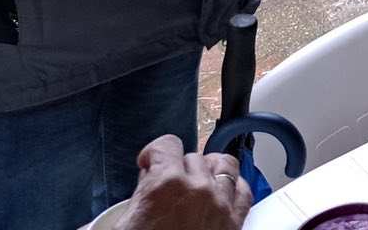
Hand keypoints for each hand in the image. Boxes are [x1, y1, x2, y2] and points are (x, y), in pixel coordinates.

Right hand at [115, 135, 248, 229]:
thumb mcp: (124, 224)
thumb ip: (136, 197)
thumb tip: (140, 183)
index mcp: (165, 185)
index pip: (167, 144)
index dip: (154, 153)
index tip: (149, 165)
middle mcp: (197, 188)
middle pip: (192, 157)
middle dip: (178, 168)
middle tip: (168, 186)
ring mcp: (220, 203)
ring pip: (223, 165)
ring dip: (209, 170)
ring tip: (197, 183)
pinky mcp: (235, 221)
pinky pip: (243, 190)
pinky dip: (233, 187)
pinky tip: (221, 194)